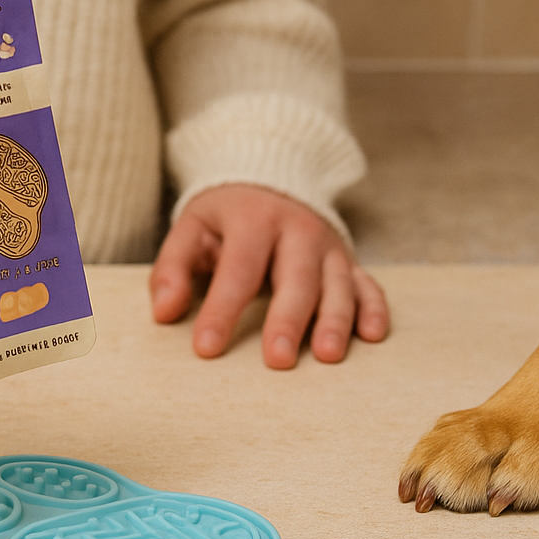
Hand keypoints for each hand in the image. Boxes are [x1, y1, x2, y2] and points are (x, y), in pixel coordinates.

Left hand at [150, 184, 388, 367]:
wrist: (273, 178)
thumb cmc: (227, 216)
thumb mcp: (192, 228)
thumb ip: (172, 269)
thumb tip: (164, 313)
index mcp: (253, 218)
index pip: (238, 269)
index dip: (222, 310)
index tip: (206, 348)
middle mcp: (298, 229)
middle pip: (295, 278)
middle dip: (288, 319)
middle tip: (277, 360)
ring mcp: (329, 246)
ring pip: (337, 284)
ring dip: (335, 320)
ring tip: (327, 356)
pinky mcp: (350, 261)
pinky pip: (368, 284)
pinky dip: (374, 308)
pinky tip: (371, 336)